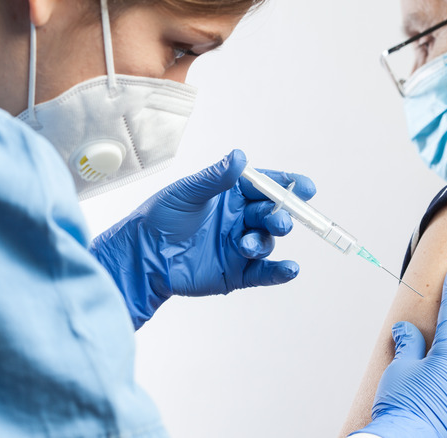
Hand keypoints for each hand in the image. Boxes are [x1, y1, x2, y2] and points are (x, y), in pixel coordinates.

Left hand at [90, 149, 315, 328]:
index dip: (287, 186)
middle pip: (272, 214)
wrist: (141, 256)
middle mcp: (240, 219)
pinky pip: (264, 272)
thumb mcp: (186, 193)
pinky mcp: (236, 272)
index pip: (266, 187)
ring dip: (265, 242)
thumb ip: (214, 178)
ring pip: (266, 241)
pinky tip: (290, 269)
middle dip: (280, 215)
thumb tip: (239, 157)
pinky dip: (280, 272)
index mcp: (231, 195)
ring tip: (248, 245)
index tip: (304, 188)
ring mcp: (239, 246)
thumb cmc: (159, 218)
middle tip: (278, 220)